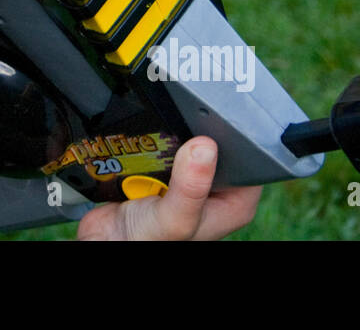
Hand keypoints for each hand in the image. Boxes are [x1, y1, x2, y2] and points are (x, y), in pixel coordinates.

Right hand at [75, 136, 260, 239]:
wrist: (107, 239)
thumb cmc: (145, 242)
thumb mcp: (174, 219)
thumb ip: (190, 188)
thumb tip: (204, 147)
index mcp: (233, 204)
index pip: (252, 159)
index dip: (240, 138)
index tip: (219, 120)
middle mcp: (216, 188)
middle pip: (220, 144)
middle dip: (203, 132)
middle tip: (189, 117)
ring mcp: (190, 177)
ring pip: (191, 139)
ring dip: (176, 134)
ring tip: (166, 130)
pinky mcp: (166, 168)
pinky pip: (167, 140)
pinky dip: (157, 137)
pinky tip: (150, 137)